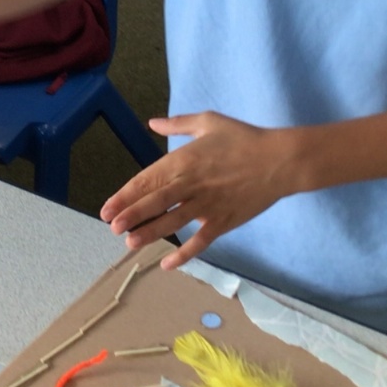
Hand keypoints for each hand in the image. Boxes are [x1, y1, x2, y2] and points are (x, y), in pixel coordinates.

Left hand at [99, 112, 301, 268]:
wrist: (279, 160)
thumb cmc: (243, 138)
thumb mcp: (209, 122)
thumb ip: (178, 124)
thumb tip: (151, 123)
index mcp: (184, 160)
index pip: (147, 180)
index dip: (125, 196)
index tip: (107, 209)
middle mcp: (192, 184)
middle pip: (155, 203)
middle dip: (131, 216)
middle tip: (112, 227)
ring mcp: (208, 205)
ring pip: (173, 222)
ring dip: (150, 234)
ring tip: (129, 243)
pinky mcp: (224, 221)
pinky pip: (200, 241)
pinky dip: (184, 254)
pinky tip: (168, 264)